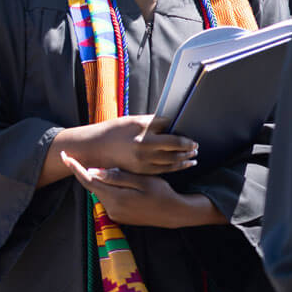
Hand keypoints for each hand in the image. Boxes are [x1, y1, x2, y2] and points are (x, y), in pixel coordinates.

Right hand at [60, 115, 197, 175]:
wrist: (95, 147)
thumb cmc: (114, 131)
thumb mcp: (133, 121)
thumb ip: (153, 123)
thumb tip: (172, 124)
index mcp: (142, 129)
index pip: (171, 131)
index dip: (184, 135)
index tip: (191, 136)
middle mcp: (144, 145)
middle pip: (175, 146)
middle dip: (188, 147)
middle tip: (196, 146)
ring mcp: (143, 159)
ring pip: (172, 160)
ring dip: (185, 158)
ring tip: (193, 156)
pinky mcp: (141, 170)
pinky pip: (164, 169)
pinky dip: (176, 167)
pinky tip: (183, 164)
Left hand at [61, 152, 225, 227]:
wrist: (175, 213)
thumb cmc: (161, 193)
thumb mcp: (141, 181)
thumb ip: (116, 177)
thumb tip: (93, 172)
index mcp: (115, 198)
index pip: (88, 180)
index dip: (75, 167)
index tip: (65, 156)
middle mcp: (111, 209)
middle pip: (92, 186)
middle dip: (84, 171)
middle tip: (76, 156)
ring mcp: (115, 214)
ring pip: (100, 192)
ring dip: (98, 180)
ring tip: (99, 166)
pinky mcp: (119, 216)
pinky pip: (108, 198)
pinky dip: (107, 188)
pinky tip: (112, 179)